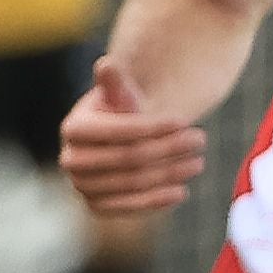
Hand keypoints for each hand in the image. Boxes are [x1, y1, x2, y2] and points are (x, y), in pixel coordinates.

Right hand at [65, 57, 209, 221]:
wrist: (116, 139)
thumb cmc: (121, 111)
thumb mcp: (120, 94)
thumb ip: (116, 83)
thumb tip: (106, 65)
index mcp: (74, 128)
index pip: (120, 131)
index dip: (154, 127)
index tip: (185, 120)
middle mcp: (71, 160)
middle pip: (130, 158)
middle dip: (169, 148)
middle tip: (201, 139)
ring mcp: (82, 186)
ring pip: (134, 182)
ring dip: (170, 173)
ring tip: (198, 162)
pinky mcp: (97, 206)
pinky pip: (130, 207)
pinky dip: (157, 200)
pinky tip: (181, 191)